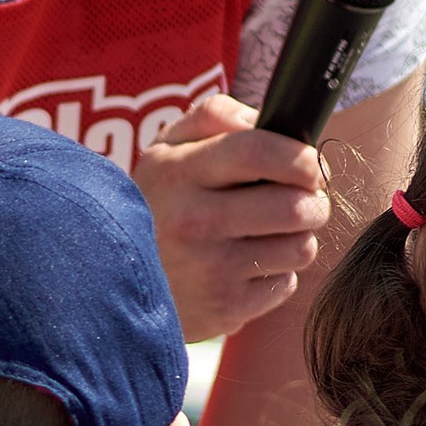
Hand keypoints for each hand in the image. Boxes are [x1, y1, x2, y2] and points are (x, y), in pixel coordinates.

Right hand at [134, 93, 329, 339]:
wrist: (110, 282)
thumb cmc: (156, 204)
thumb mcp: (167, 150)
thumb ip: (215, 116)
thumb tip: (264, 119)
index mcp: (179, 172)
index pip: (257, 151)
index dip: (300, 157)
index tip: (313, 166)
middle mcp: (193, 221)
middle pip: (294, 206)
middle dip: (315, 201)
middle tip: (305, 201)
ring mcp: (209, 270)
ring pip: (300, 247)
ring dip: (298, 239)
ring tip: (270, 234)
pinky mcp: (224, 309)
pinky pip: (285, 284)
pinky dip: (276, 275)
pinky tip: (247, 268)